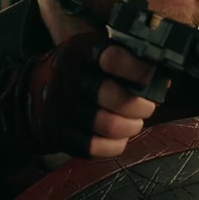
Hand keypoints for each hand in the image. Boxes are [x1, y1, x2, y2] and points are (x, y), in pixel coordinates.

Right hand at [3, 31, 159, 157]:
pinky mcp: (59, 134)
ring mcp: (61, 107)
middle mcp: (69, 77)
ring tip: (134, 122)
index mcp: (82, 51)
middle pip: (118, 99)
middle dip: (142, 106)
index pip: (115, 59)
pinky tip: (118, 137)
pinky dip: (115, 145)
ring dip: (131, 126)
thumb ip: (126, 59)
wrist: (35, 91)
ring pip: (111, 126)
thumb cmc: (80, 70)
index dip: (141, 71)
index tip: (152, 79)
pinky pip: (97, 148)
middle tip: (146, 107)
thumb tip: (163, 78)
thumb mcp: (94, 51)